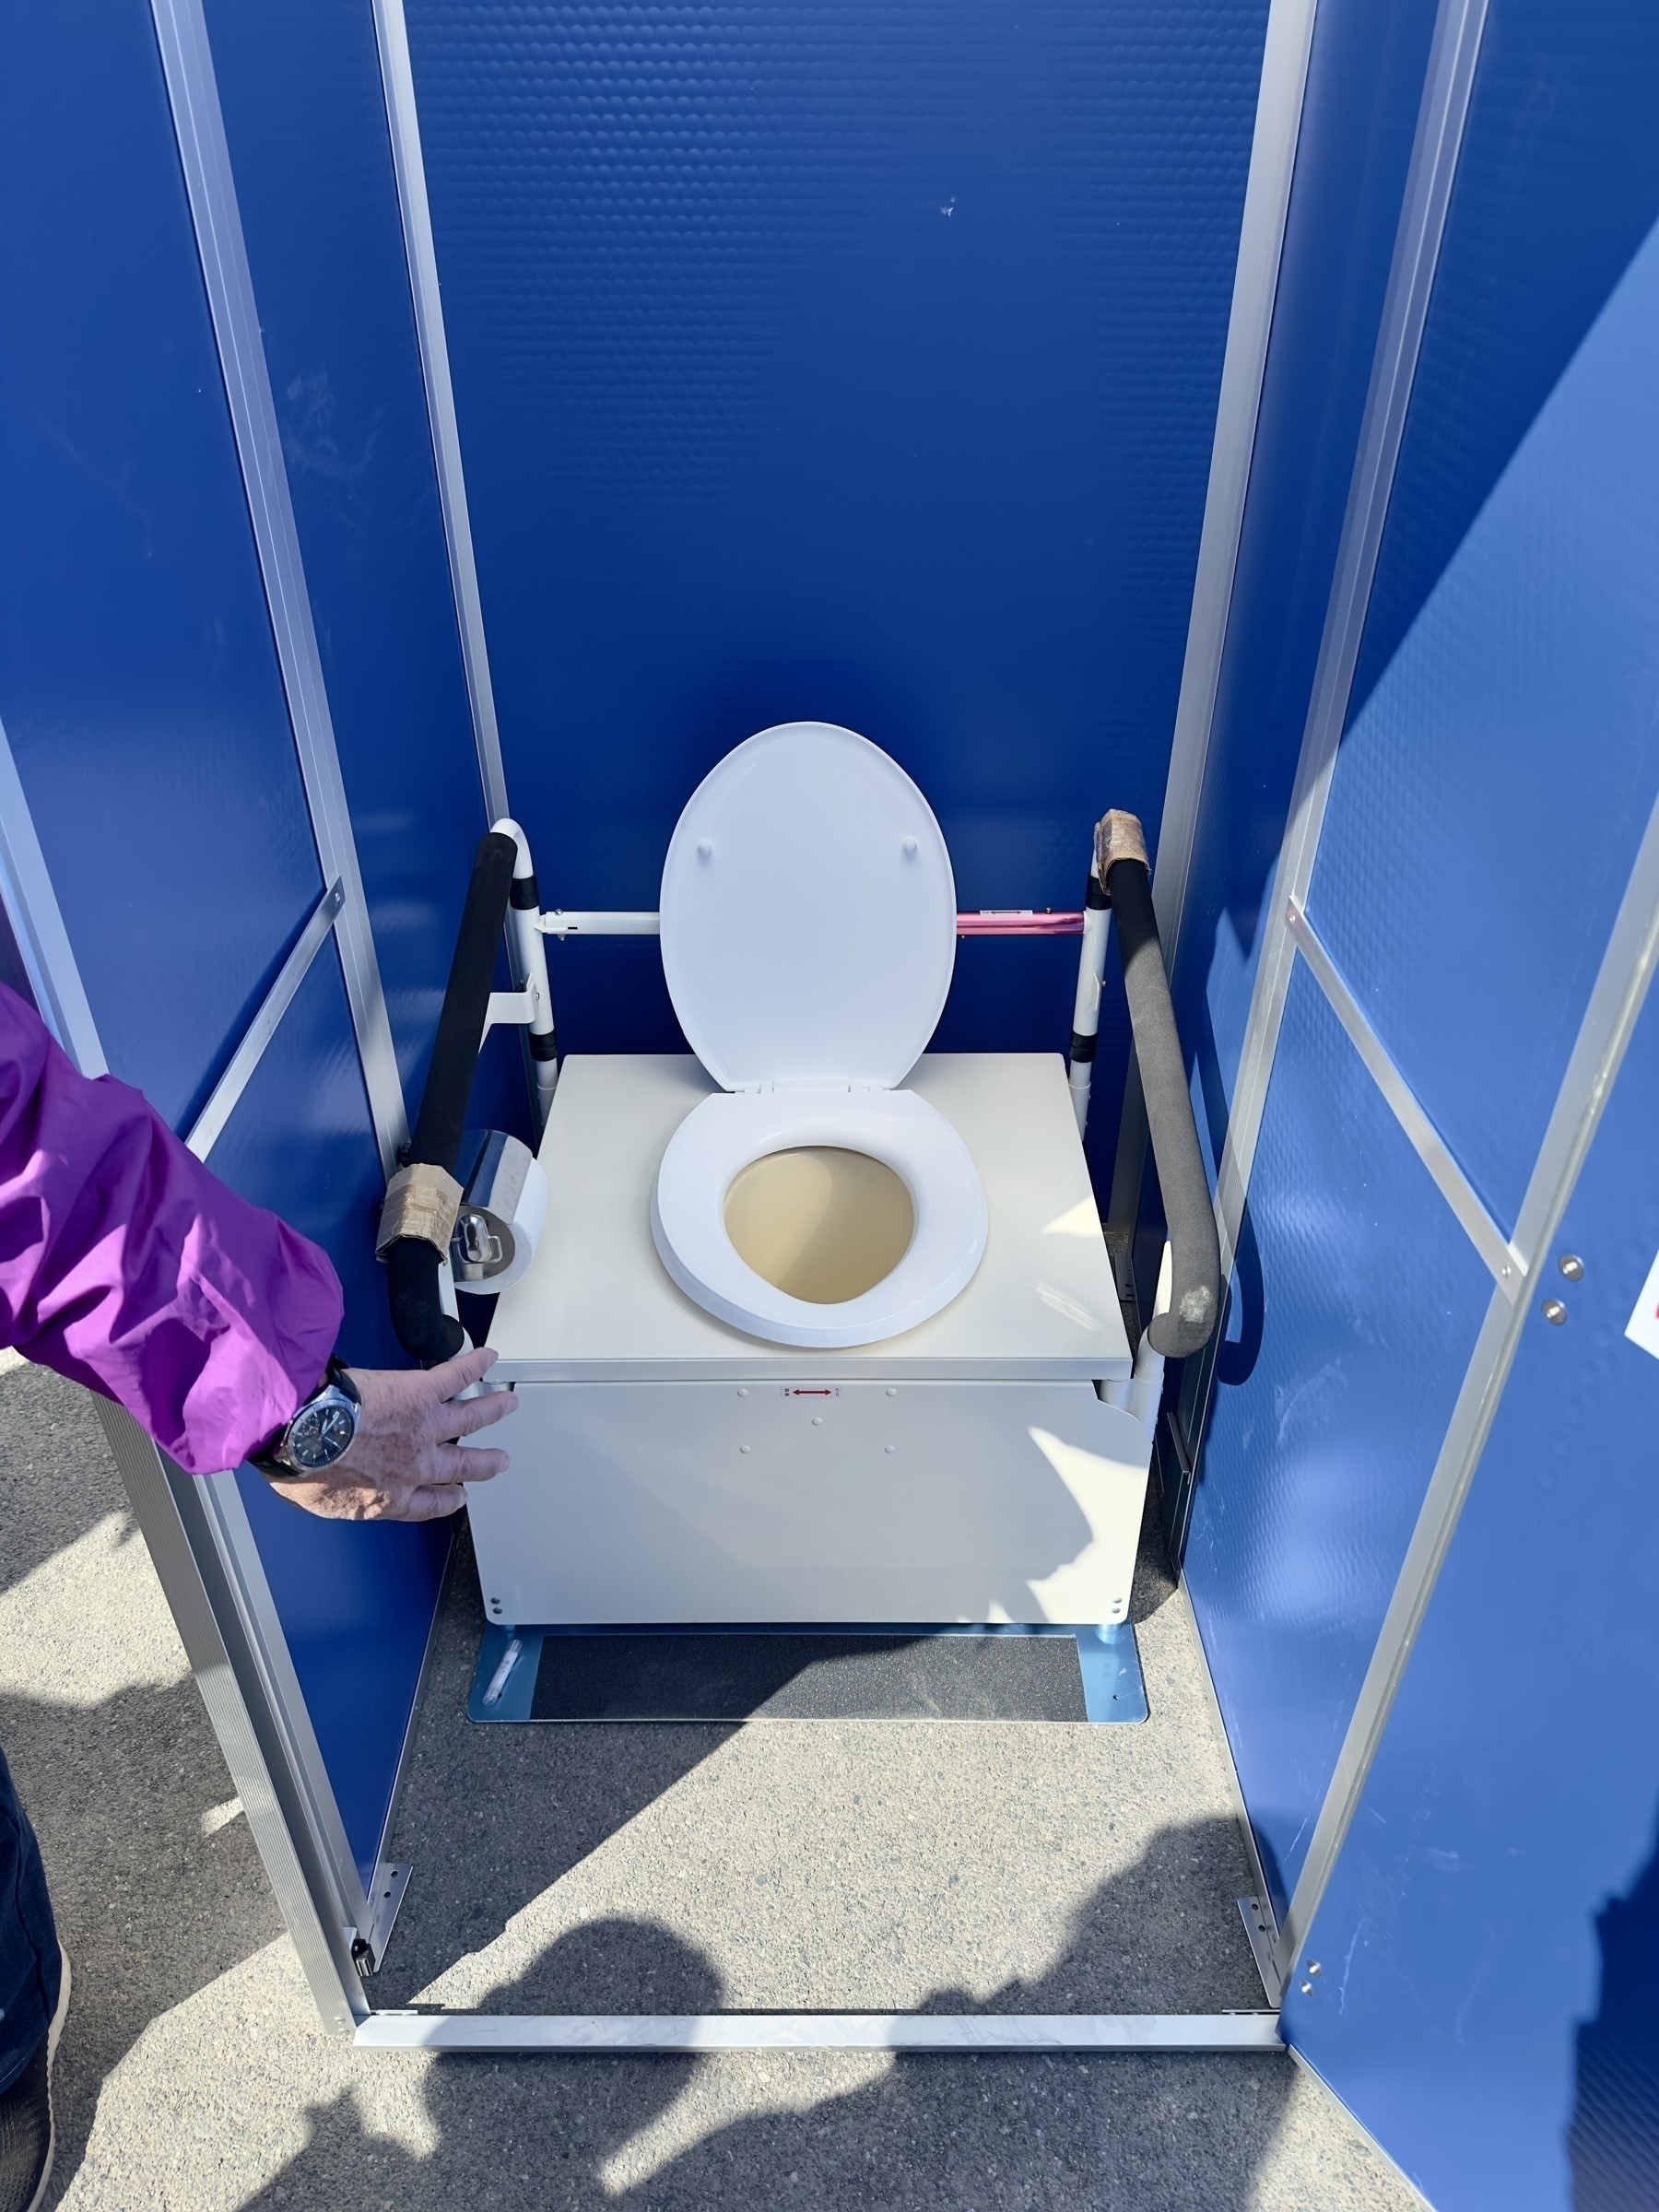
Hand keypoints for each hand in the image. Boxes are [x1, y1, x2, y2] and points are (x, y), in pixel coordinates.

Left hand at [269, 1346, 517, 1521]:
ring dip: (491, 1409)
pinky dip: (474, 1365)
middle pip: (461, 1465)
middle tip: (499, 1461)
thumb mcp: (315, 1498)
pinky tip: (487, 1357)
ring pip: (469, 1419)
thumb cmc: (302, 1464)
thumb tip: (322, 1484)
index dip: (449, 1499)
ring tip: (506, 1403)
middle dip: (484, 1464)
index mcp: (389, 1495)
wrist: (303, 1433)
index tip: (459, 1495)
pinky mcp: (420, 1392)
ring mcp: (423, 1427)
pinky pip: (455, 1377)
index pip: (430, 1503)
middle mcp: (415, 1464)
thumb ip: (334, 1493)